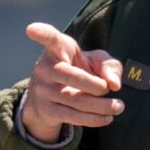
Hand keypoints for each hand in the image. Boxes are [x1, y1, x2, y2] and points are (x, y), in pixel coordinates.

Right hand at [21, 21, 124, 144]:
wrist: (54, 98)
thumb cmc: (80, 70)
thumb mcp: (97, 62)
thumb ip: (110, 66)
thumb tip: (114, 84)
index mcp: (57, 48)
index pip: (49, 39)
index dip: (41, 33)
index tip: (31, 30)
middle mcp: (45, 67)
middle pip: (70, 76)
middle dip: (94, 85)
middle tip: (108, 89)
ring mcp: (42, 90)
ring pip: (75, 100)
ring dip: (101, 106)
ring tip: (118, 107)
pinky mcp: (45, 110)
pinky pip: (72, 117)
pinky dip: (94, 119)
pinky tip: (107, 118)